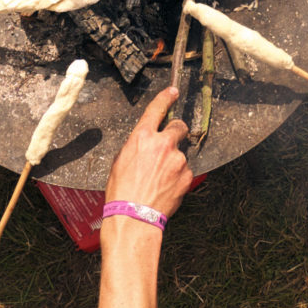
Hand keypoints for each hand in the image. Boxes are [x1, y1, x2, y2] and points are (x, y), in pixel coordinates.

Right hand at [105, 87, 193, 216]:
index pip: (156, 109)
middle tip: (168, 146)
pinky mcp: (187, 175)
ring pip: (180, 153)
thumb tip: (145, 144)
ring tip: (159, 179)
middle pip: (179, 126)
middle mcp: (162, 144)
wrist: (134, 216)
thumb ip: (136, 146)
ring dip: (173, 161)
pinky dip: (178, 177)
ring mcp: (177, 160)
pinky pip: (185, 171)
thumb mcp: (120, 161)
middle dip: (176, 132)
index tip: (172, 91)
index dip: (165, 98)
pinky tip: (165, 187)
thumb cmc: (121, 191)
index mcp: (142, 137)